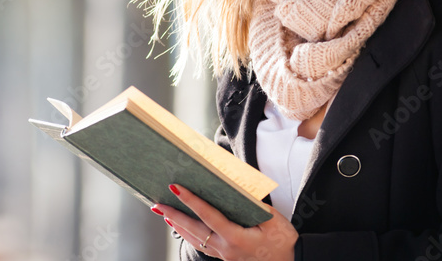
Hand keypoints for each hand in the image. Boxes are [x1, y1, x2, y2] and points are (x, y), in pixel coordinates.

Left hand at [153, 184, 297, 260]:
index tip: (176, 188)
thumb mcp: (272, 220)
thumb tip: (235, 189)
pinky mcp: (225, 257)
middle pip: (193, 230)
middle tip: (157, 203)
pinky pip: (202, 246)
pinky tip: (182, 228)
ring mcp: (224, 255)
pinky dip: (189, 235)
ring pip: (194, 240)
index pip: (208, 215)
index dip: (191, 201)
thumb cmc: (283, 240)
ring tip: (163, 213)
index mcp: (236, 237)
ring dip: (178, 226)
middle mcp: (226, 248)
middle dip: (174, 215)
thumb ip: (253, 205)